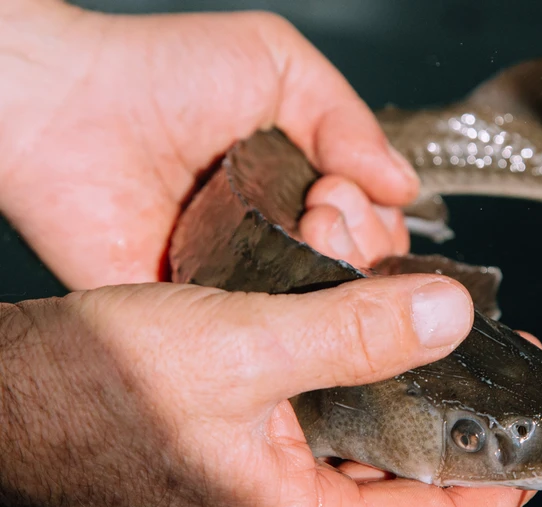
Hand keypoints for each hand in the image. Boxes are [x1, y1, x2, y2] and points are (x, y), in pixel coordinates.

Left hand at [0, 1, 413, 288]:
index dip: (375, 218)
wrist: (69, 106)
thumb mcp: (277, 62)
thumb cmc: (159, 73)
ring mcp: (244, 278)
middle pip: (358, 272)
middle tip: (323, 208)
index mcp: (301, 184)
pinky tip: (286, 287)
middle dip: (361, 242)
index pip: (373, 226)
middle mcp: (279, 236)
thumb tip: (402, 185)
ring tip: (307, 231)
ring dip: (335, 279)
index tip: (342, 188)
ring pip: (323, 310)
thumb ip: (348, 120)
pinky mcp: (203, 315)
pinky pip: (264, 338)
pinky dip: (289, 325)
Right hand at [0, 277, 535, 506]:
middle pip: (411, 481)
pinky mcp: (246, 448)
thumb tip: (448, 316)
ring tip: (420, 314)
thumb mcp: (241, 348)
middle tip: (486, 349)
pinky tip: (356, 317)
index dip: (499, 486)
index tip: (533, 433)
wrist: (0, 394)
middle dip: (453, 409)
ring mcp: (266, 484)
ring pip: (369, 437)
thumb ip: (354, 332)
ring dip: (398, 375)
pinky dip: (352, 368)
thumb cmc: (89, 389)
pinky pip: (326, 415)